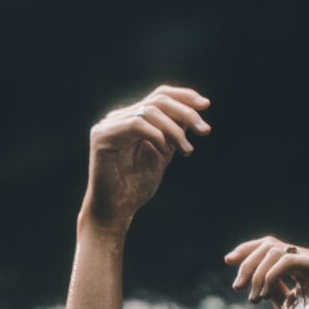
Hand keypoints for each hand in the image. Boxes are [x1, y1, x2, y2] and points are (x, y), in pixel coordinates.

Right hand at [80, 85, 209, 232]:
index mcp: (131, 120)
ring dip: (175, 130)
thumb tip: (192, 111)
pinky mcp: (102, 136)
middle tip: (205, 130)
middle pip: (158, 99)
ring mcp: (108, 125)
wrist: (115, 212)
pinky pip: (136, 125)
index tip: (206, 105)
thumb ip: (173, 133)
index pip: (160, 96)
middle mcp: (118, 118)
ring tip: (187, 151)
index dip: (184, 96)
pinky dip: (157, 136)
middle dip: (186, 112)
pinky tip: (164, 151)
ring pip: (150, 110)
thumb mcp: (163, 155)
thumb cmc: (135, 189)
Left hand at [224, 235, 308, 308]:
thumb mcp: (284, 303)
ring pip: (276, 251)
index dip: (248, 250)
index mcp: (302, 264)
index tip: (228, 261)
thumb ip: (271, 286)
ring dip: (257, 274)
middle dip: (248, 264)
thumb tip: (249, 274)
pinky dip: (270, 276)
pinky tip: (264, 294)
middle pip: (270, 245)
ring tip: (254, 298)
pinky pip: (288, 261)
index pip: (271, 247)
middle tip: (237, 287)